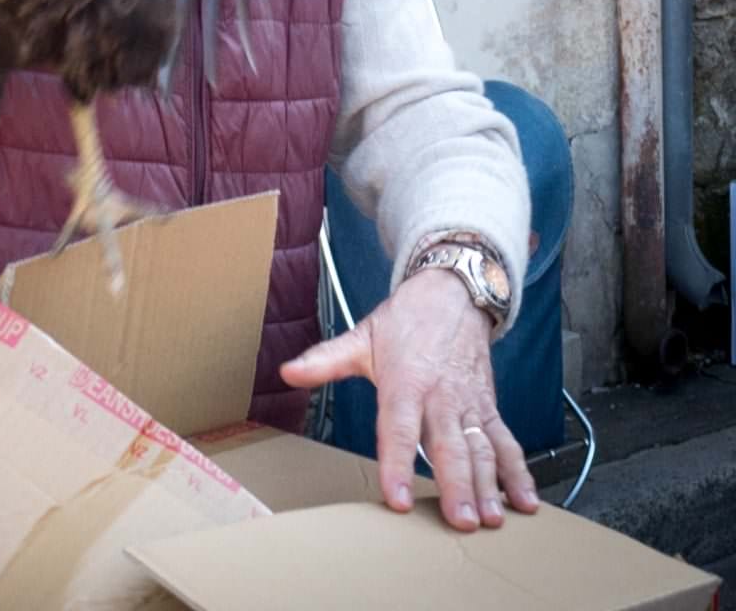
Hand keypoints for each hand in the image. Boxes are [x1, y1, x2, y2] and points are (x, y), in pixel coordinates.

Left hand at [280, 269, 539, 530]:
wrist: (452, 293)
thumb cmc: (404, 321)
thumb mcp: (361, 336)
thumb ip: (325, 360)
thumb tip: (287, 371)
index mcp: (405, 381)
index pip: (398, 428)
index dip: (396, 463)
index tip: (397, 499)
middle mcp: (441, 397)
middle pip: (448, 445)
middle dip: (456, 484)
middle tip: (460, 521)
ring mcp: (469, 404)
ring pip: (482, 449)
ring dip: (489, 485)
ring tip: (492, 519)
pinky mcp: (489, 407)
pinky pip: (506, 441)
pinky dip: (519, 472)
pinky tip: (526, 502)